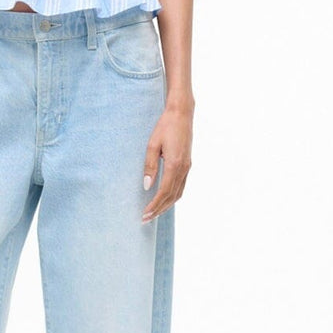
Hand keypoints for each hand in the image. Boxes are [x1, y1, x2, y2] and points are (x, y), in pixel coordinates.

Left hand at [141, 105, 192, 220]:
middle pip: (172, 196)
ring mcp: (188, 167)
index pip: (164, 191)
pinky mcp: (188, 164)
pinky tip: (165, 199)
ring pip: (178, 193)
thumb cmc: (165, 126)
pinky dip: (173, 196)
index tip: (145, 214)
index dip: (154, 205)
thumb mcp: (152, 144)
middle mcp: (184, 168)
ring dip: (166, 205)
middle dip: (159, 209)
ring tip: (154, 213)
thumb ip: (150, 166)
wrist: (182, 114)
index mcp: (175, 164)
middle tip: (146, 219)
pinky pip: (181, 186)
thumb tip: (147, 186)